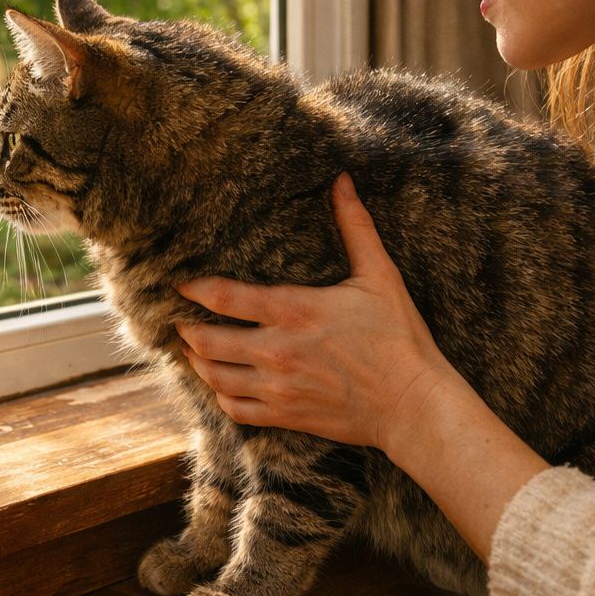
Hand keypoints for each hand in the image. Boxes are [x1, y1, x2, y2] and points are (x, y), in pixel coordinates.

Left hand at [176, 172, 459, 455]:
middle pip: (206, 340)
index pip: (224, 297)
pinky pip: (236, 409)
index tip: (181, 284)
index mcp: (294, 310)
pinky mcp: (286, 416)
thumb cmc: (399, 337)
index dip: (194, 289)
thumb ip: (355, 226)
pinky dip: (221, 397)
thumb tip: (342, 180)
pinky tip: (222, 386)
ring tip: (192, 350)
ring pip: (214, 377)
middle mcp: (277, 350)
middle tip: (180, 320)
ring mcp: (278, 387)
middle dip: (186, 329)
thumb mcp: (380, 275)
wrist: (413, 404)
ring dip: (197, 362)